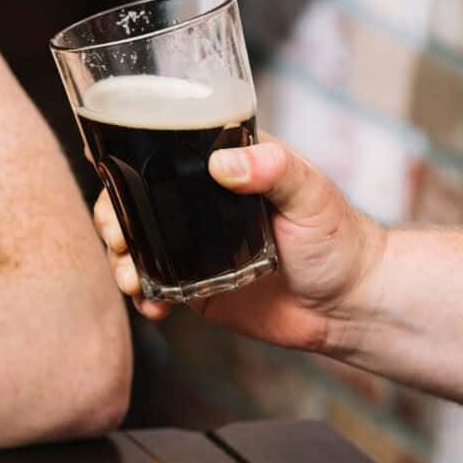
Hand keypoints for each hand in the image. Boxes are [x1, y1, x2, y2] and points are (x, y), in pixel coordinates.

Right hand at [91, 140, 386, 353]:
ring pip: (135, 245)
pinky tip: (153, 307)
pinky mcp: (194, 285)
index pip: (161, 155)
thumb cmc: (340, 240)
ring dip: (119, 261)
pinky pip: (153, 287)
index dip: (126, 167)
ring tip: (129, 279)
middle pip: (135, 202)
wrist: (350, 306)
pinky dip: (142, 297)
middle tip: (118, 239)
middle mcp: (200, 204)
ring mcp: (193, 246)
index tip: (112, 184)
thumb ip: (274, 170)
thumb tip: (226, 163)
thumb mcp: (311, 194)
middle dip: (112, 220)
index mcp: (223, 168)